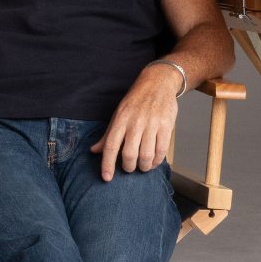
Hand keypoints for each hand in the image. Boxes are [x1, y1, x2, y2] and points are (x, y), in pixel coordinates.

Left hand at [92, 62, 187, 180]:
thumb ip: (107, 134)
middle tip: (129, 168)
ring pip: (146, 155)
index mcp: (120, 120)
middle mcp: (135, 122)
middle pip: (129, 154)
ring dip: (143, 167)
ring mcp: (152, 124)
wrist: (157, 83)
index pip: (110, 146)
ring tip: (142, 167)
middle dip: (128, 167)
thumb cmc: (135, 101)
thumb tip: (94, 150)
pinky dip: (157, 161)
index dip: (107, 164)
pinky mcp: (166, 126)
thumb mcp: (118, 114)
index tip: (106, 178)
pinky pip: (161, 150)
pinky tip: (153, 162)